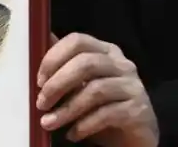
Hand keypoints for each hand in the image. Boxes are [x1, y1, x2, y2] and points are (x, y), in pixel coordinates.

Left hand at [36, 33, 157, 146]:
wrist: (132, 137)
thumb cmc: (102, 107)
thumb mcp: (79, 85)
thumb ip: (63, 65)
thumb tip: (38, 40)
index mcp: (105, 51)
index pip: (78, 41)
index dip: (54, 57)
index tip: (38, 80)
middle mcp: (122, 64)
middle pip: (86, 63)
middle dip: (57, 84)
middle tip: (41, 103)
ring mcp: (133, 86)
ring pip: (95, 90)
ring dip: (67, 109)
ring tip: (48, 123)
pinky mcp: (138, 110)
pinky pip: (108, 114)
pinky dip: (85, 125)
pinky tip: (72, 134)